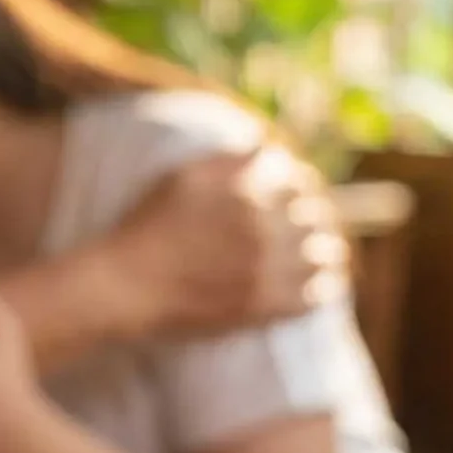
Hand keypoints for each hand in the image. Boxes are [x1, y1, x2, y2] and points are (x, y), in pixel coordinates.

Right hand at [106, 147, 345, 340]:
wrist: (125, 285)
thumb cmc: (147, 226)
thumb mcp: (182, 178)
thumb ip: (228, 159)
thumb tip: (265, 144)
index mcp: (249, 193)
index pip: (301, 184)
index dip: (304, 188)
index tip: (299, 195)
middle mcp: (264, 229)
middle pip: (318, 220)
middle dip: (319, 220)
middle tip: (316, 226)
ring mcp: (266, 270)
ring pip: (324, 258)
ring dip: (327, 254)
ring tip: (325, 256)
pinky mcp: (263, 308)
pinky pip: (313, 299)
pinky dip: (321, 291)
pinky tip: (317, 289)